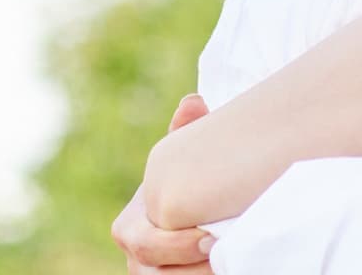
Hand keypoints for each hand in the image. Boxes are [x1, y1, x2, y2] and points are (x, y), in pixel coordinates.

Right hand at [111, 95, 216, 272]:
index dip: (173, 243)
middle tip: (220, 250)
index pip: (143, 242)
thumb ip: (186, 131)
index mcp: (130, 224)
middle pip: (152, 271)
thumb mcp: (185, 153)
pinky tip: (231, 267)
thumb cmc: (190, 175)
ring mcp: (151, 273)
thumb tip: (193, 103)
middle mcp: (136, 255)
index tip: (210, 235)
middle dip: (186, 265)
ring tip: (228, 264)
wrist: (198, 201)